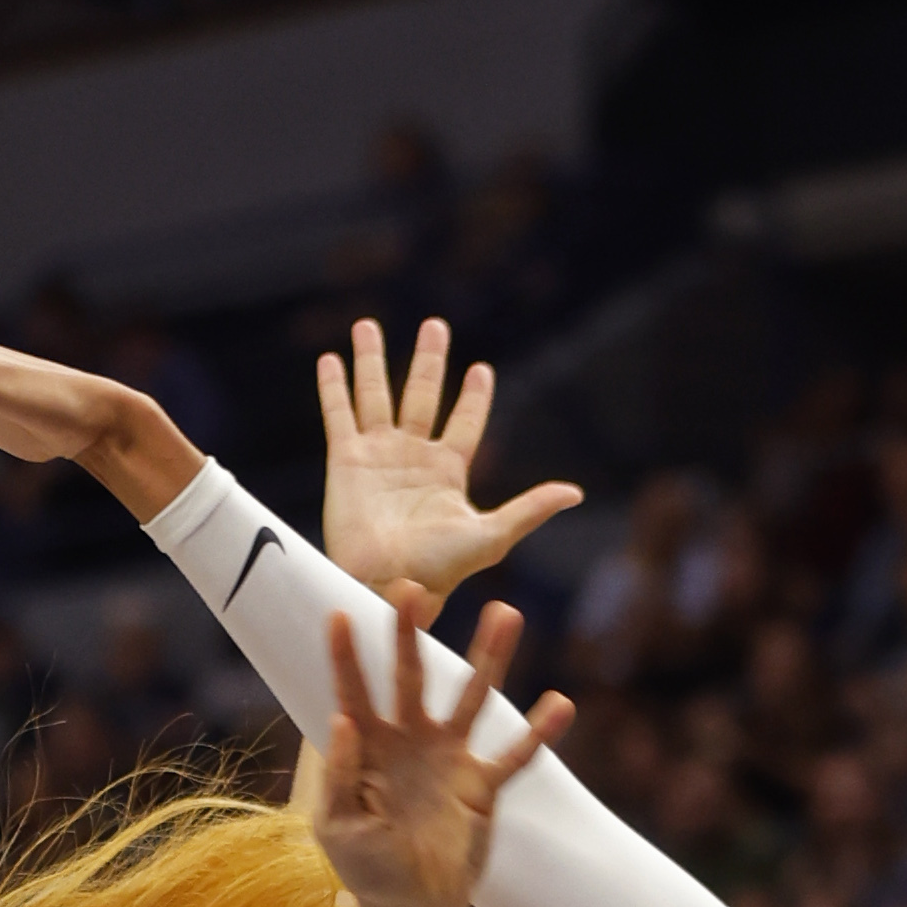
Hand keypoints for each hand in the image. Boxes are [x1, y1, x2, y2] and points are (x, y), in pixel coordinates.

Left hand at [313, 594, 571, 906]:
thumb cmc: (365, 867)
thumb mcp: (336, 827)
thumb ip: (340, 776)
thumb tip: (342, 721)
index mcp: (368, 748)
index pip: (353, 692)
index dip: (346, 657)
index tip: (339, 614)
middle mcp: (410, 740)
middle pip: (411, 676)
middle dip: (409, 635)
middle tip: (412, 588)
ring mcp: (450, 758)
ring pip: (471, 698)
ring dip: (488, 658)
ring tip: (506, 613)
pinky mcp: (483, 785)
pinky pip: (515, 754)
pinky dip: (539, 732)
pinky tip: (561, 705)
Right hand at [319, 319, 581, 618]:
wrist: (388, 583)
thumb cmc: (440, 568)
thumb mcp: (492, 536)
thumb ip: (530, 509)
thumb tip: (576, 493)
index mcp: (448, 471)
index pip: (465, 421)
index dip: (473, 396)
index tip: (481, 369)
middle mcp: (412, 456)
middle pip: (421, 394)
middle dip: (427, 360)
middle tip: (435, 325)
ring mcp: (377, 456)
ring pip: (375, 395)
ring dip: (371, 360)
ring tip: (368, 324)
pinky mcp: (345, 461)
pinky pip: (338, 415)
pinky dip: (334, 388)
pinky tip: (330, 360)